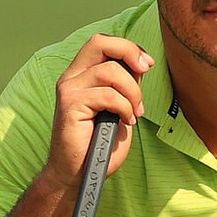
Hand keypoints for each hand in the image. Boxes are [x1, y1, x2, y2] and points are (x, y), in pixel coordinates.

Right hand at [49, 35, 148, 186]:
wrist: (78, 174)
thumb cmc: (98, 144)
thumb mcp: (119, 108)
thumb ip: (124, 85)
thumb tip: (139, 65)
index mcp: (81, 74)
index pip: (103, 43)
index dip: (128, 47)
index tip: (147, 64)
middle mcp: (71, 77)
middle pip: (100, 42)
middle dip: (129, 51)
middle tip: (146, 69)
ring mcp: (68, 89)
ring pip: (110, 71)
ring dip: (132, 92)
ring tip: (134, 113)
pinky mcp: (70, 105)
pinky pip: (108, 96)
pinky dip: (125, 108)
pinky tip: (125, 122)